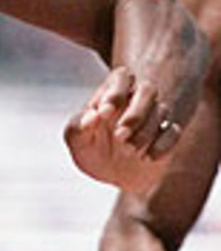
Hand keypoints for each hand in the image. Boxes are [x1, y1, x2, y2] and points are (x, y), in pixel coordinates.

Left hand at [64, 66, 182, 193]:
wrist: (109, 173)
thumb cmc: (91, 149)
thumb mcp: (76, 140)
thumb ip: (79, 126)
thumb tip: (92, 117)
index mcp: (112, 94)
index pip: (122, 76)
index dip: (115, 92)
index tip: (104, 113)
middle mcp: (136, 100)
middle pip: (148, 89)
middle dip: (135, 113)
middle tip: (119, 135)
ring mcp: (154, 117)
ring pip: (161, 111)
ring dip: (145, 132)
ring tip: (128, 150)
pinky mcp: (167, 136)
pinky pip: (173, 132)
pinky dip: (162, 145)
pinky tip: (147, 158)